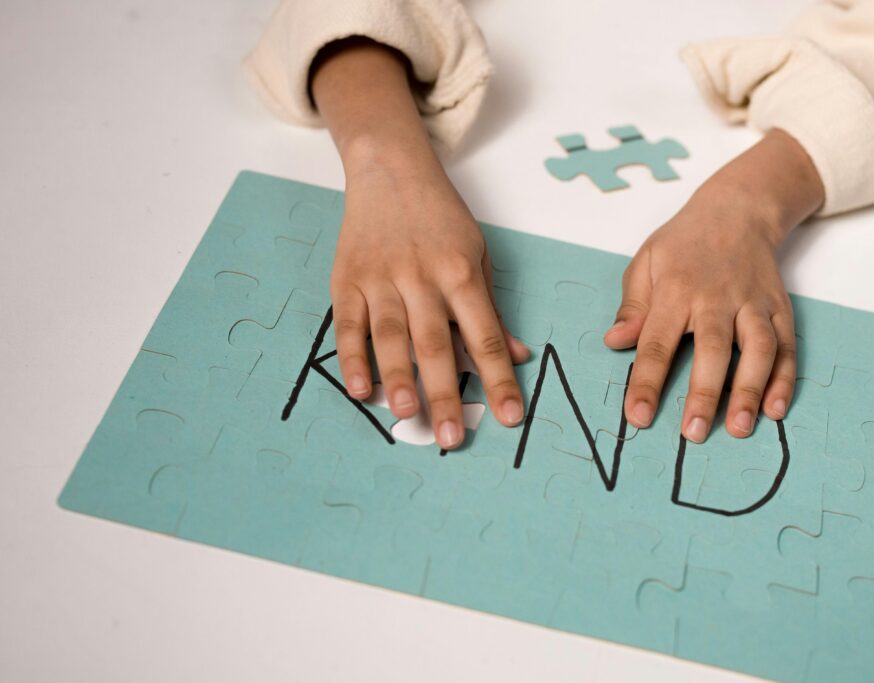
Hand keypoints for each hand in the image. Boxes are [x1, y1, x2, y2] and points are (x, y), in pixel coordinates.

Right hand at [333, 155, 528, 448]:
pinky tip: (360, 389)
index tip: (510, 417)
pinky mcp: (347, 279)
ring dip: (398, 377)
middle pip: (436, 343)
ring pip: (391, 335)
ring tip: (406, 414)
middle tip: (450, 436)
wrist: (391, 170)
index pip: (485, 335)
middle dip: (445, 392)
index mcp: (461, 273)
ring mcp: (382, 278)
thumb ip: (490, 310)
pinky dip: (352, 357)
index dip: (499, 379)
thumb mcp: (478, 256)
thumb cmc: (441, 219)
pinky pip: (348, 324)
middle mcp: (422, 277)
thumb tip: (516, 356)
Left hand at [604, 129, 823, 441]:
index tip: (638, 417)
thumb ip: (632, 305)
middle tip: (694, 433)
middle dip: (704, 393)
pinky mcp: (779, 308)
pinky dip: (785, 378)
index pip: (656, 342)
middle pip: (713, 348)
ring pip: (758, 349)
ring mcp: (752, 303)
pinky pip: (787, 346)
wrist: (738, 209)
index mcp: (676, 289)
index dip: (646, 381)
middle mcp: (717, 298)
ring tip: (740, 428)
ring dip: (751, 390)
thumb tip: (615, 341)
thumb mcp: (646, 261)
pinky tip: (776, 409)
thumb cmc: (684, 242)